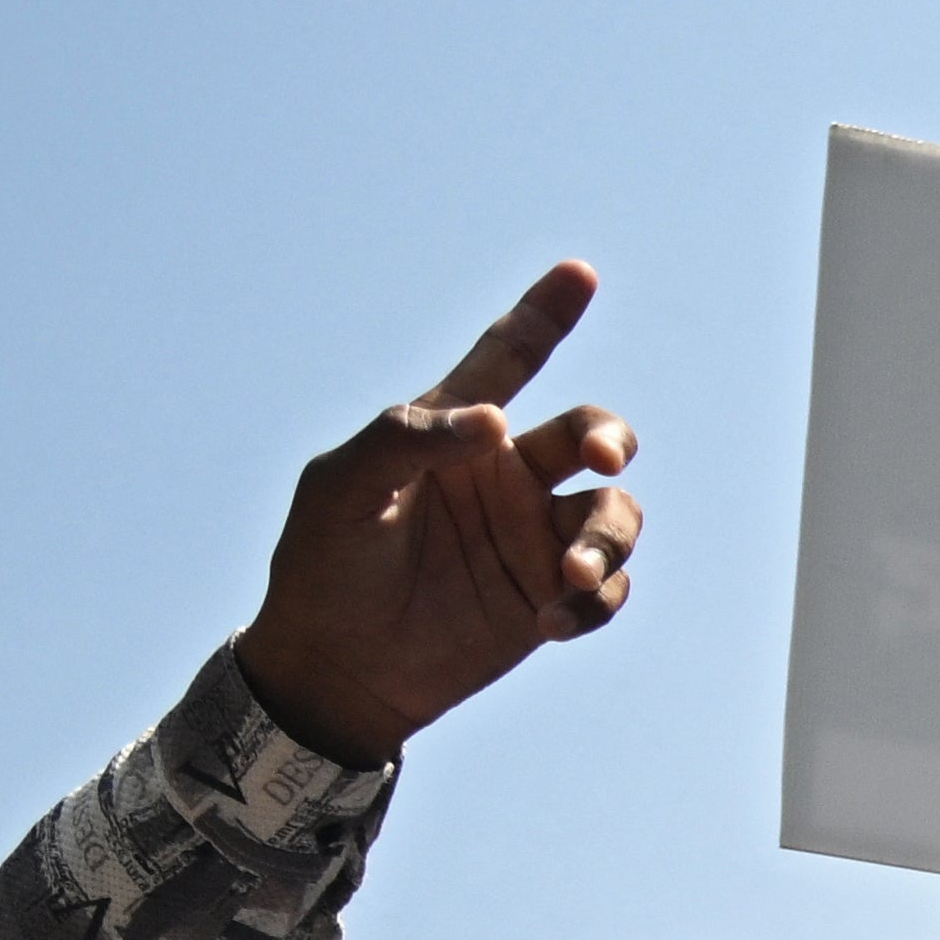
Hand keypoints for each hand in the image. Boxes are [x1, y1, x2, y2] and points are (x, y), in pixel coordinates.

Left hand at [235, 267, 642, 767]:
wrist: (336, 666)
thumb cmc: (324, 563)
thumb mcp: (341, 486)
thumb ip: (407, 437)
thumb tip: (494, 423)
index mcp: (456, 435)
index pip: (508, 361)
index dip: (544, 316)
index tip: (579, 274)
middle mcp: (507, 477)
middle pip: (591, 435)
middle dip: (610, 439)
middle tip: (603, 462)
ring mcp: (533, 540)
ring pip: (615, 514)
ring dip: (607, 541)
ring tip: (570, 578)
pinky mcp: (552, 599)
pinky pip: (610, 590)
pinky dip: (595, 602)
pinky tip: (551, 622)